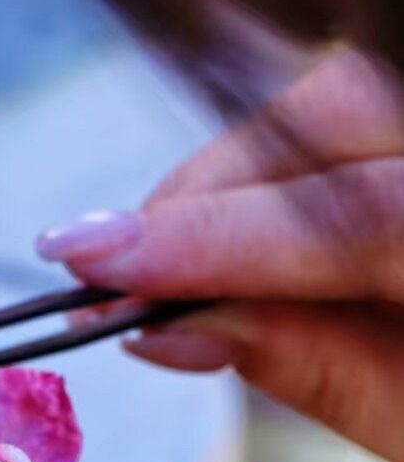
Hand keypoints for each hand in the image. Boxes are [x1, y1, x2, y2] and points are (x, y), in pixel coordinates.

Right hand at [37, 48, 403, 461]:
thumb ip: (315, 367)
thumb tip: (174, 326)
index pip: (361, 220)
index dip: (217, 243)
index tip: (100, 267)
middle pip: (341, 115)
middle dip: (208, 194)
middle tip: (111, 270)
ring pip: (337, 94)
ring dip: (233, 175)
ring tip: (163, 257)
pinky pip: (353, 106)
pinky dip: (277, 161)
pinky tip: (231, 220)